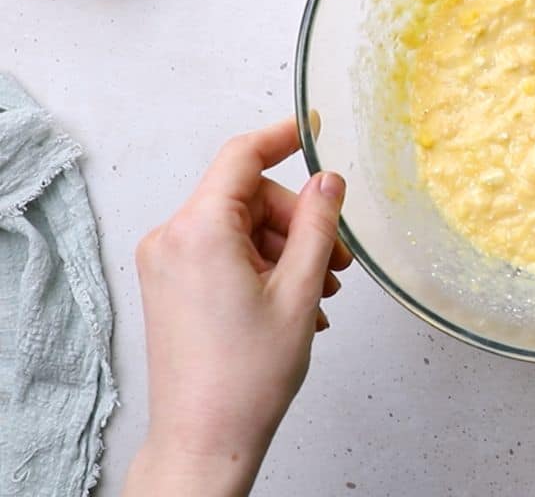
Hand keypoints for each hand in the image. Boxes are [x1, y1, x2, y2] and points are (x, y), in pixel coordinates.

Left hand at [124, 117, 351, 496]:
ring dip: (285, 250)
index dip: (283, 136)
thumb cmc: (247, 377)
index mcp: (199, 230)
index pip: (242, 156)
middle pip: (248, 197)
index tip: (314, 128)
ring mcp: (166, 263)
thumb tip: (329, 180)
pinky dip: (262, 267)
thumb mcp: (299, 290)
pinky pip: (224, 253)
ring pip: (240, 227)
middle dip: (297, 220)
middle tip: (336, 261)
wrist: (205, 438)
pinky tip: (293, 304)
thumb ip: (317, 224)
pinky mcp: (170, 285)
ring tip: (318, 293)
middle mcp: (172, 238)